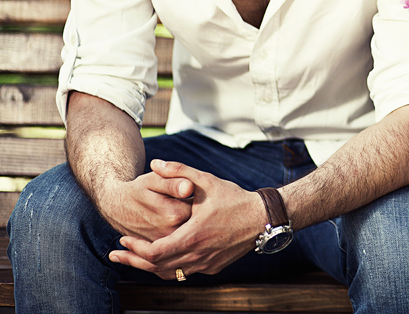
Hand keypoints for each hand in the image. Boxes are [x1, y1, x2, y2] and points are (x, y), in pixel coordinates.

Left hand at [109, 160, 265, 279]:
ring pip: (169, 274)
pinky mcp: (213, 267)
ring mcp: (205, 264)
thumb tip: (156, 163)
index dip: (135, 249)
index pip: (154, 253)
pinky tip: (161, 260)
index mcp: (193, 235)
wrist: (263, 218)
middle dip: (133, 260)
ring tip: (134, 259)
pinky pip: (184, 273)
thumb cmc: (235, 199)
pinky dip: (168, 268)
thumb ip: (179, 172)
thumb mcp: (207, 181)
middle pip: (156, 268)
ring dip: (149, 268)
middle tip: (117, 253)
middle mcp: (197, 255)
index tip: (123, 240)